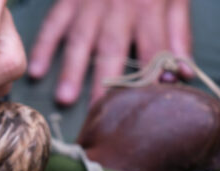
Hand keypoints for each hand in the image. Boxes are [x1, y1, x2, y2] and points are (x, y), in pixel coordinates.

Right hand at [27, 0, 192, 105]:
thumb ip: (178, 33)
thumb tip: (182, 73)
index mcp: (150, 8)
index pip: (152, 48)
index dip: (151, 76)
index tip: (145, 104)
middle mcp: (119, 8)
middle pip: (113, 48)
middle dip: (106, 80)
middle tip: (99, 110)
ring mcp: (90, 5)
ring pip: (80, 39)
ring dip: (72, 69)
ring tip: (64, 98)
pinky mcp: (69, 0)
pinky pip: (54, 24)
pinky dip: (44, 47)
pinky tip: (36, 71)